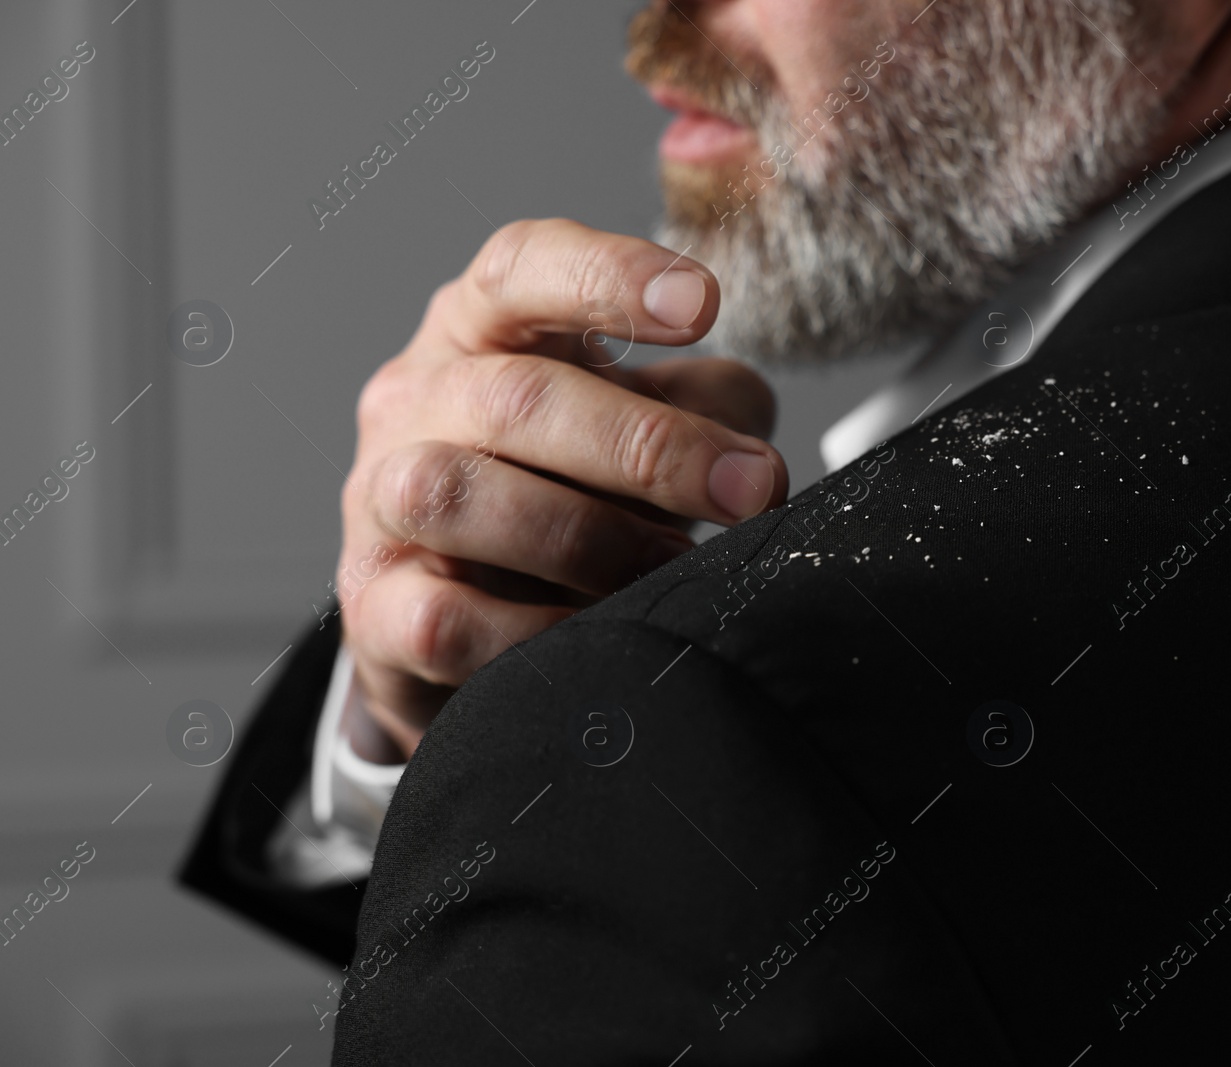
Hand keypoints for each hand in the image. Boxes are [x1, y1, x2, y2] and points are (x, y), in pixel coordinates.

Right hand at [338, 219, 787, 756]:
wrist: (467, 625)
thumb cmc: (566, 495)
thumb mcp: (638, 423)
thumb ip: (704, 409)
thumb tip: (752, 454)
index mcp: (480, 330)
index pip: (520, 269)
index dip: (608, 276)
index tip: (703, 303)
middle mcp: (418, 401)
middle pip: (515, 396)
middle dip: (648, 446)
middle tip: (749, 489)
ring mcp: (378, 503)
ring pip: (456, 495)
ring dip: (588, 536)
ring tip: (670, 566)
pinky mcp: (374, 610)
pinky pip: (441, 620)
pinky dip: (530, 631)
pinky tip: (597, 631)